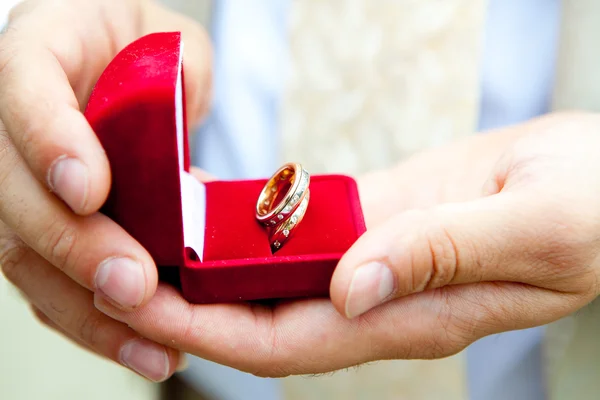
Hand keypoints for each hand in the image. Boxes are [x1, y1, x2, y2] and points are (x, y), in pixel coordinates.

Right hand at [0, 0, 210, 380]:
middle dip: (75, 247)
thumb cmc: (143, 48)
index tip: (90, 191)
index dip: (49, 142)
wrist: (117, 66)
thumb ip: (180, 78)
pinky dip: (91, 322)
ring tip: (150, 345)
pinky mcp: (37, 227)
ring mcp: (17, 181)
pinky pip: (48, 282)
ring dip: (86, 306)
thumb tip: (182, 160)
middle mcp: (9, 123)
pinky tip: (139, 347)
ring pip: (25, 253)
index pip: (22, 93)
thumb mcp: (171, 42)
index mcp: (38, 53)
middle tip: (133, 285)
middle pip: (14, 194)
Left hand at [93, 112, 599, 376]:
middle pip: (268, 316)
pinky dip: (257, 226)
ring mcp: (375, 256)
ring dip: (215, 267)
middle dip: (194, 306)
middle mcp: (380, 294)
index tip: (154, 312)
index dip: (219, 335)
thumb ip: (442, 255)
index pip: (295, 341)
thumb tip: (352, 285)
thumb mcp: (534, 226)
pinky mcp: (377, 218)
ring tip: (150, 243)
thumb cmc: (589, 208)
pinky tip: (218, 211)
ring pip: (279, 275)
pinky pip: (304, 231)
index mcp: (413, 314)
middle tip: (122, 274)